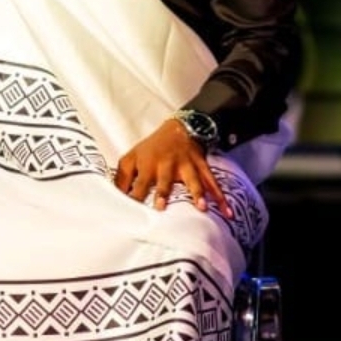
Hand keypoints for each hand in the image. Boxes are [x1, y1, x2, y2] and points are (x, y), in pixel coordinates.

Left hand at [113, 119, 233, 217]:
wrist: (178, 128)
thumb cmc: (151, 148)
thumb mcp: (131, 157)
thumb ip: (121, 178)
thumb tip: (113, 196)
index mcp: (148, 165)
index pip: (140, 183)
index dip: (136, 196)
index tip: (132, 211)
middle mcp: (167, 165)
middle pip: (165, 181)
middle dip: (164, 193)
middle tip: (162, 207)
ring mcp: (186, 166)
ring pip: (193, 181)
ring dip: (197, 194)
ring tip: (202, 208)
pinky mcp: (201, 167)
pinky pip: (212, 183)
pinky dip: (220, 196)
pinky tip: (227, 211)